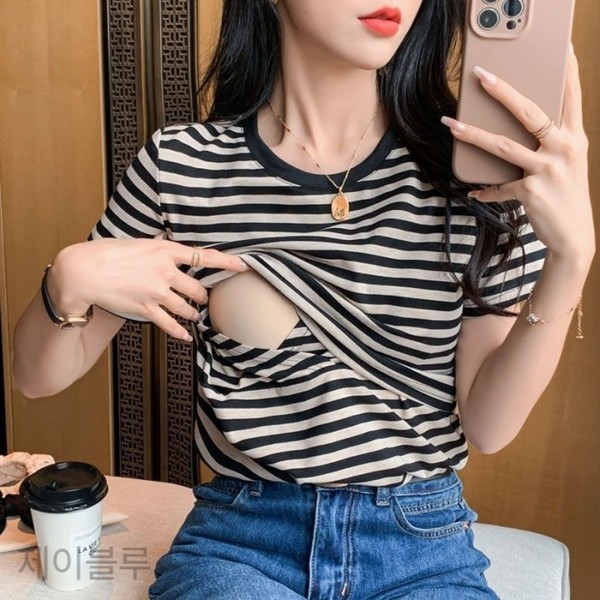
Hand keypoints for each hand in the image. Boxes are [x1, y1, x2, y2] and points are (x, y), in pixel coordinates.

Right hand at [49, 237, 249, 340]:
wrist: (82, 271)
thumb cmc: (105, 252)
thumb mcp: (137, 242)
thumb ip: (157, 246)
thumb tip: (167, 242)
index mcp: (164, 250)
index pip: (204, 256)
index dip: (227, 263)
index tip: (243, 266)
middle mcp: (165, 271)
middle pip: (197, 289)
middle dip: (203, 296)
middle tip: (204, 299)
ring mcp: (157, 292)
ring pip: (187, 308)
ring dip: (193, 313)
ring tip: (196, 314)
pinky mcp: (146, 309)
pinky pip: (170, 324)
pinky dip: (180, 332)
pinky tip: (187, 336)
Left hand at [442, 51, 594, 267]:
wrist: (574, 237)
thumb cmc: (566, 197)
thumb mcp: (567, 165)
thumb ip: (549, 144)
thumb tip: (517, 131)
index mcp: (575, 138)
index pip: (571, 97)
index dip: (565, 72)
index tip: (558, 48)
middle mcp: (564, 149)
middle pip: (529, 112)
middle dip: (502, 91)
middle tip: (480, 75)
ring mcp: (548, 170)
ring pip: (503, 145)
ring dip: (473, 134)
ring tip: (451, 124)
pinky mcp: (531, 191)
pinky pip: (499, 186)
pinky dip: (485, 190)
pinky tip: (474, 191)